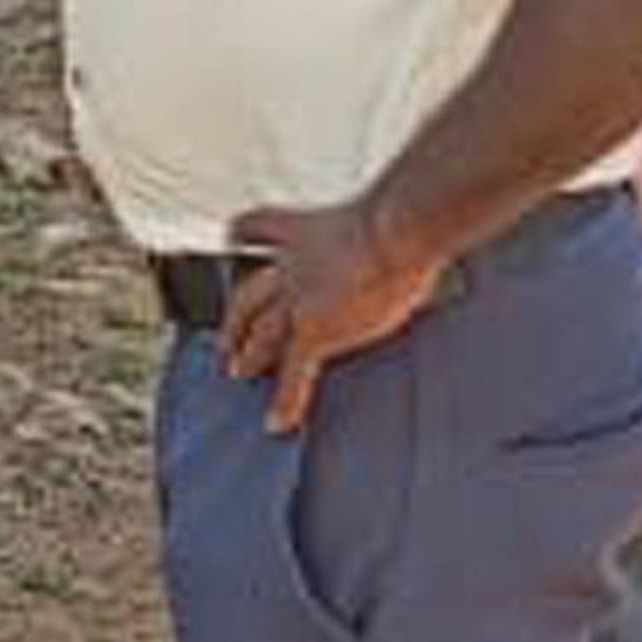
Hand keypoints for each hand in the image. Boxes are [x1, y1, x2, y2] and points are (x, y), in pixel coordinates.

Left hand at [219, 191, 459, 432]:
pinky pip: (293, 373)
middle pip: (249, 294)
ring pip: (261, 336)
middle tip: (226, 339)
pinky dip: (285, 401)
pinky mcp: (312, 332)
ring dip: (248, 357)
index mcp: (307, 229)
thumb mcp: (382, 218)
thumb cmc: (401, 219)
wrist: (397, 230)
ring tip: (240, 373)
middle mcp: (292, 265)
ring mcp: (298, 301)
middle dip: (235, 319)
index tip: (232, 238)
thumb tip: (414, 235)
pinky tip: (278, 423)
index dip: (243, 234)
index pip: (259, 225)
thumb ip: (382, 231)